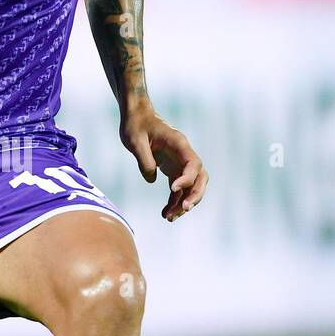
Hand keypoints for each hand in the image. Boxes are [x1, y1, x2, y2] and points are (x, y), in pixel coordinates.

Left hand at [120, 104, 208, 221]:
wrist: (136, 117)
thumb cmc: (136, 125)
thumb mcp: (134, 140)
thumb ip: (144, 160)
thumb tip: (152, 179)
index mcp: (179, 144)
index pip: (193, 164)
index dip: (187, 179)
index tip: (172, 189)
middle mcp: (184, 154)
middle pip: (200, 178)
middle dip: (194, 195)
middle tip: (182, 210)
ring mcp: (180, 163)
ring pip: (191, 187)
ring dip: (183, 204)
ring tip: (169, 218)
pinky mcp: (172, 169)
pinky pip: (179, 189)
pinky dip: (174, 202)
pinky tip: (165, 214)